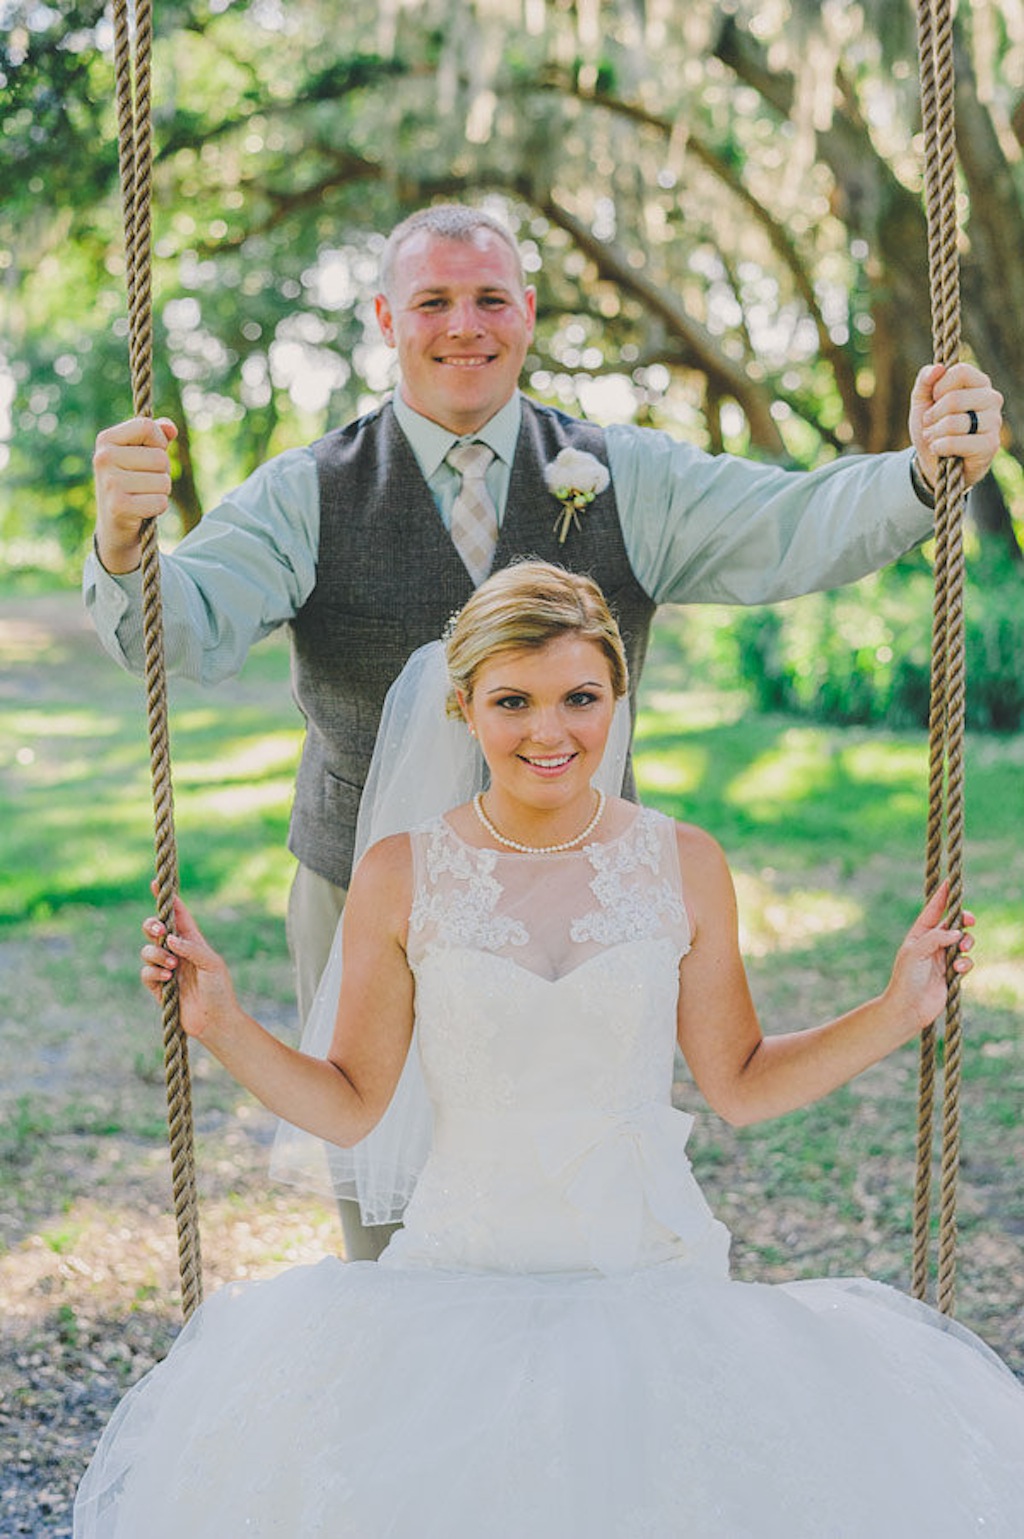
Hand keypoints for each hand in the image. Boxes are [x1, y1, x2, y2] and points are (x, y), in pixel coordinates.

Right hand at [92, 416, 177, 573]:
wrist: (114, 526)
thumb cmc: (132, 484)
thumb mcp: (141, 455)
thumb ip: (157, 436)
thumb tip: (170, 428)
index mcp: (106, 439)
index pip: (147, 427)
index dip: (159, 442)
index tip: (150, 455)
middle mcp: (103, 458)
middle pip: (160, 457)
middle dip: (162, 472)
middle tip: (144, 483)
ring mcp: (109, 482)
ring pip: (163, 481)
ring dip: (161, 492)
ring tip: (142, 496)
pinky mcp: (119, 506)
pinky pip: (160, 501)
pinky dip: (157, 507)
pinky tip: (141, 509)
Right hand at [140, 892, 240, 1041]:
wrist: (215, 1021)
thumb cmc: (219, 990)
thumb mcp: (212, 964)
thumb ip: (193, 948)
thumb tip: (170, 938)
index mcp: (192, 940)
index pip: (177, 914)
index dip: (166, 898)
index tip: (156, 882)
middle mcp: (177, 951)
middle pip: (154, 929)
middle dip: (152, 926)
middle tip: (161, 932)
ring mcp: (165, 968)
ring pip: (146, 950)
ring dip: (156, 955)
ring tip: (172, 966)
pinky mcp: (158, 986)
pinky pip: (145, 972)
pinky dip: (153, 972)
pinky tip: (168, 980)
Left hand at [884, 879, 974, 1033]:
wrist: (908, 1009)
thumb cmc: (905, 979)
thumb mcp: (915, 953)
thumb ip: (935, 938)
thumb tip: (957, 931)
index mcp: (918, 935)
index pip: (932, 911)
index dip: (942, 897)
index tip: (951, 882)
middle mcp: (931, 944)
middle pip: (953, 924)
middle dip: (963, 920)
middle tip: (970, 920)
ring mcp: (942, 958)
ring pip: (963, 941)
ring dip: (966, 942)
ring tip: (962, 949)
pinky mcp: (952, 973)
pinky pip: (966, 961)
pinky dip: (966, 963)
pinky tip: (958, 969)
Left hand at [909, 362, 1002, 489]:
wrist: (934, 461)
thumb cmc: (932, 426)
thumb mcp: (922, 401)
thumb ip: (925, 380)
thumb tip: (938, 368)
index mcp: (979, 383)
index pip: (961, 371)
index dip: (939, 387)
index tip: (933, 399)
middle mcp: (991, 399)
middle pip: (954, 398)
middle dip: (932, 414)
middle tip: (929, 423)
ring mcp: (994, 422)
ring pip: (954, 422)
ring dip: (934, 432)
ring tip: (932, 437)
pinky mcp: (990, 445)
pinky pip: (956, 442)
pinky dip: (939, 447)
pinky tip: (938, 449)